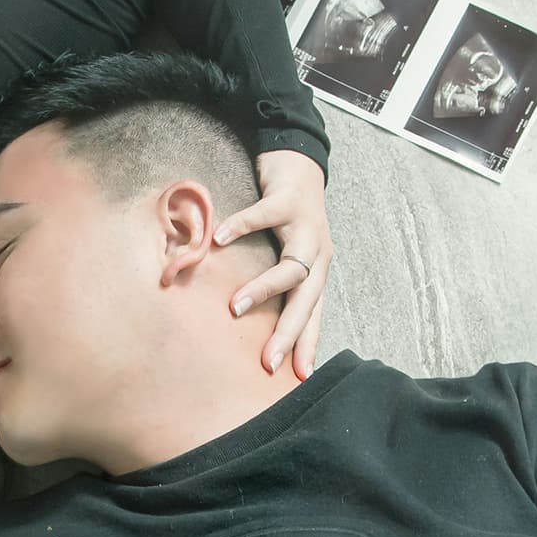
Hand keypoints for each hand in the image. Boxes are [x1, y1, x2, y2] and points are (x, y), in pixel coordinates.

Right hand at [214, 150, 332, 379]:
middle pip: (306, 300)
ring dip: (263, 290)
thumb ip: (275, 279)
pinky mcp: (289, 199)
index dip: (306, 344)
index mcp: (316, 269)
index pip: (313, 314)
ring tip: (235, 306)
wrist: (300, 159)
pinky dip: (241, 228)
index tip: (293, 376)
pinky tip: (219, 240)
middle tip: (267, 361)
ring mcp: (306, 226)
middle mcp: (318, 252)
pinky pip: (264, 216)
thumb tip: (247, 315)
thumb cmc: (289, 212)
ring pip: (292, 267)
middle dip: (288, 333)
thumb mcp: (287, 251)